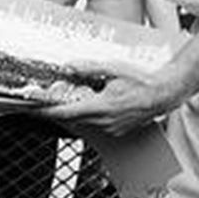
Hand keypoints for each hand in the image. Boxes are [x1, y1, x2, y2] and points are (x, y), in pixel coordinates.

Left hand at [40, 66, 178, 135]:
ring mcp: (112, 128)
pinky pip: (97, 125)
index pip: (66, 112)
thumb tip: (70, 66)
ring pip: (85, 122)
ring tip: (80, 98)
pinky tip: (98, 103)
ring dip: (78, 112)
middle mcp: (105, 121)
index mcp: (102, 106)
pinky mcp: (117, 131)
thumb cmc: (143, 81)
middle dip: (60, 109)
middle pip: (73, 118)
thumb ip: (89, 68)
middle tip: (52, 99)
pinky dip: (92, 116)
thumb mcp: (113, 69)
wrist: (164, 94)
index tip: (34, 109)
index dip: (47, 112)